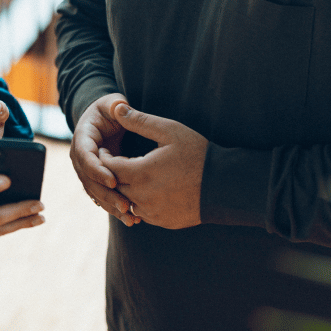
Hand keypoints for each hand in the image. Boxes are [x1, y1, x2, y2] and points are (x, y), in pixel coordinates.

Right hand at [70, 93, 138, 225]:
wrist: (106, 120)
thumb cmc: (111, 109)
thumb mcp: (112, 103)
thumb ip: (116, 104)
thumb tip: (120, 107)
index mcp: (82, 137)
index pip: (85, 156)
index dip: (97, 170)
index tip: (114, 181)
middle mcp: (81, 156)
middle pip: (89, 179)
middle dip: (106, 194)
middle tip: (125, 205)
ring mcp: (87, 170)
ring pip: (95, 192)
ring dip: (111, 206)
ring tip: (131, 217)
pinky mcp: (96, 180)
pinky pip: (103, 196)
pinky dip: (115, 208)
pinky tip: (132, 218)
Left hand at [98, 102, 207, 228]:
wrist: (225, 186)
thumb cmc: (197, 154)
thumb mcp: (169, 131)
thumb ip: (140, 121)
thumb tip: (117, 108)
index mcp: (142, 173)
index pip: (109, 167)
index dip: (104, 157)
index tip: (105, 149)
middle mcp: (143, 197)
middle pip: (115, 186)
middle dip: (112, 173)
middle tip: (114, 161)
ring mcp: (153, 213)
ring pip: (126, 201)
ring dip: (125, 189)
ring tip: (130, 174)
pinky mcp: (163, 222)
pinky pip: (141, 213)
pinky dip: (138, 202)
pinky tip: (146, 189)